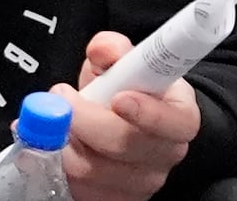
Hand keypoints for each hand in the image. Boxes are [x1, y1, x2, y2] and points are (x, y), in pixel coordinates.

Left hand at [51, 32, 200, 200]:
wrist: (124, 122)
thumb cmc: (129, 88)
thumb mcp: (124, 61)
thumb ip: (113, 49)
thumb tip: (101, 50)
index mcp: (180, 116)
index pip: (176, 122)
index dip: (148, 112)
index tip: (118, 98)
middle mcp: (167, 154)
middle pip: (123, 145)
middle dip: (84, 119)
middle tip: (60, 96)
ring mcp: (143, 183)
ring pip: (93, 169)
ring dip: (65, 142)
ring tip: (58, 120)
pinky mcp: (116, 200)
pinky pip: (80, 190)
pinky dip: (59, 166)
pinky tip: (56, 145)